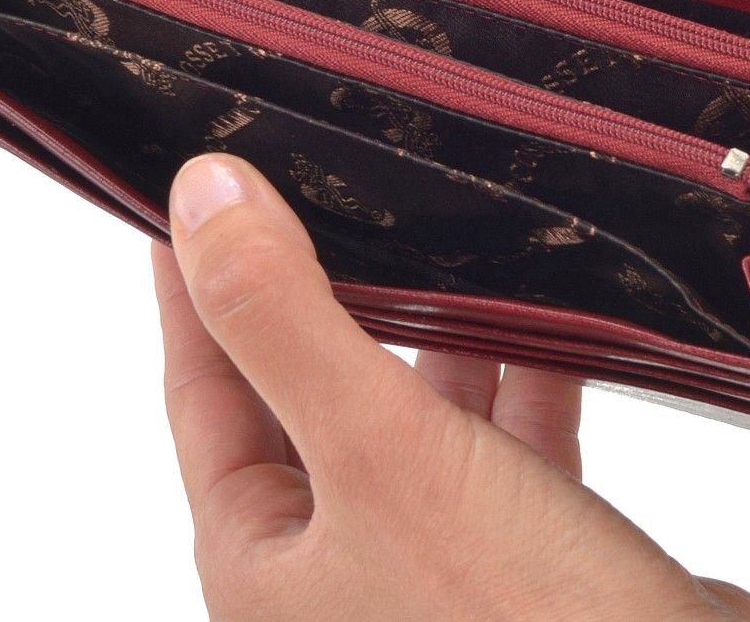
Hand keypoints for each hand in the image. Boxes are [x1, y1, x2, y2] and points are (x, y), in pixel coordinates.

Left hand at [154, 153, 749, 620]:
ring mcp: (441, 559)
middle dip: (326, 288)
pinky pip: (515, 436)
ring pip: (418, 408)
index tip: (199, 193)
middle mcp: (345, 564)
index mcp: (268, 558)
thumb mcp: (377, 457)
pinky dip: (527, 371)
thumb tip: (204, 199)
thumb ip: (285, 325)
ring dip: (433, 324)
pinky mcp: (535, 553)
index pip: (205, 385)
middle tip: (328, 184)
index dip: (198, 283)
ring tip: (443, 227)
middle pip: (313, 390)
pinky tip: (552, 318)